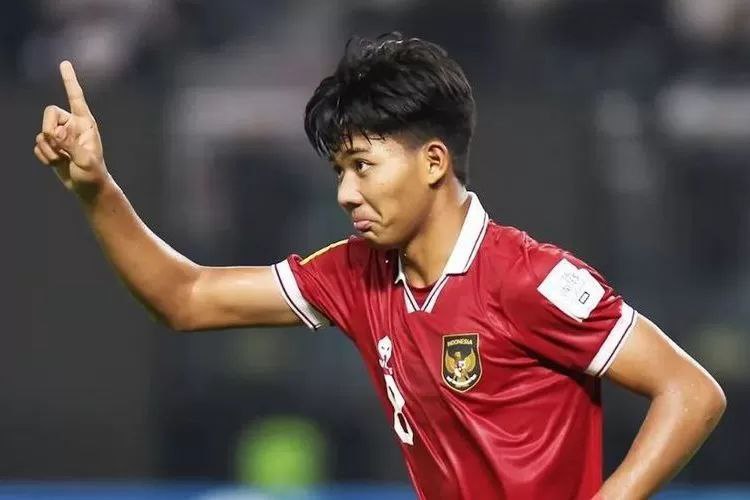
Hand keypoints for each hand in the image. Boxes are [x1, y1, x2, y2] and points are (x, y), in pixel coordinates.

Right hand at [34, 61, 108, 199]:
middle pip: (48, 114)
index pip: (76, 97)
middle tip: (59, 148)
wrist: (87, 188)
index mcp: (85, 123)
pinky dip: (44, 157)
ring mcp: (60, 135)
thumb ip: (70, 145)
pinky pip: (37, 145)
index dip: (69, 80)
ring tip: (63, 160)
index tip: (64, 63)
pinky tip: (56, 163)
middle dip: (49, 131)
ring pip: (41, 133)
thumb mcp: (85, 160)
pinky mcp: (51, 146)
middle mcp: (71, 125)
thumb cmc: (93, 174)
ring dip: (48, 150)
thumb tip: (55, 133)